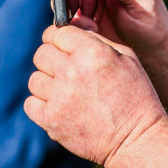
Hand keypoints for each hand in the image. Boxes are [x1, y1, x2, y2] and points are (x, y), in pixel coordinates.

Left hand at [25, 24, 167, 166]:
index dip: (59, 38)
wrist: (136, 138)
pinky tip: (59, 106)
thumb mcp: (126, 58)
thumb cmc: (135, 95)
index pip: (56, 32)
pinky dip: (41, 104)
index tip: (63, 46)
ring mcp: (59, 97)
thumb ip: (96, 39)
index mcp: (92, 52)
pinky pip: (31, 103)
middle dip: (52, 59)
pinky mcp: (51, 120)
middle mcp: (72, 71)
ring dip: (47, 83)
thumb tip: (71, 29)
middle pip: (41, 53)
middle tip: (66, 70)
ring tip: (66, 91)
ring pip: (35, 79)